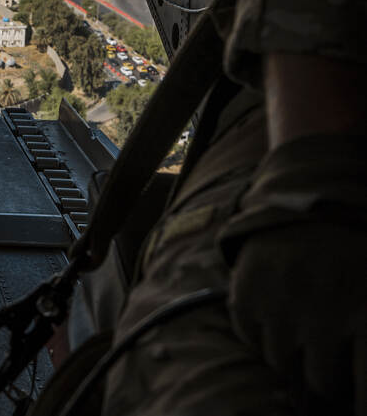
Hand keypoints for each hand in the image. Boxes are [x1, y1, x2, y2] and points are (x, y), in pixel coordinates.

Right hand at [227, 219, 366, 406]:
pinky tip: (275, 323)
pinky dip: (260, 336)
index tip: (349, 401)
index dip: (354, 397)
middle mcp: (321, 311)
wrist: (310, 205)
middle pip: (321, 380)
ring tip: (301, 342)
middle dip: (327, 378)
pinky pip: (248, 336)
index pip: (364, 384)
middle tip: (328, 368)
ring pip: (280, 362)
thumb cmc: (356, 255)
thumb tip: (359, 386)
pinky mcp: (246, 291)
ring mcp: (279, 302)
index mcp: (365, 312)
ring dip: (292, 357)